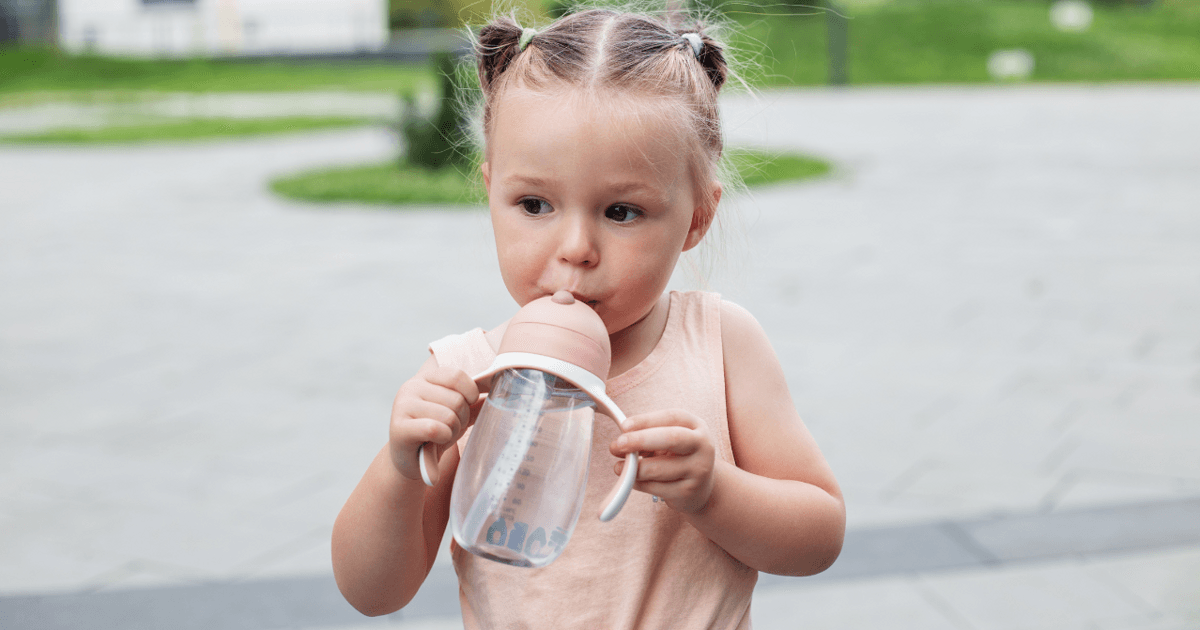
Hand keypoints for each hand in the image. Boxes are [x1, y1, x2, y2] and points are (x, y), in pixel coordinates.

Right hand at [388, 366, 480, 485]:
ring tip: (440, 436)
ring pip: (448, 415)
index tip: (466, 407)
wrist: (412, 462)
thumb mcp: (456, 412)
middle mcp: (410, 386)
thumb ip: (474, 400)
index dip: (470, 394)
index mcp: (425, 377)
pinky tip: (433, 443)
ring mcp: (402, 406)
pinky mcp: (399, 428)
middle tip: (448, 429)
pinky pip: (435, 429)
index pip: (458, 375)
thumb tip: (503, 389)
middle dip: (461, 419)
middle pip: (456, 399)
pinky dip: (441, 438)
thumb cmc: (437, 433)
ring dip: (451, 431)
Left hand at [610, 410, 715, 514]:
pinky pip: (655, 488)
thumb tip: (619, 444)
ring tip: (618, 467)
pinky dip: (637, 483)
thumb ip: (648, 437)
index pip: (673, 417)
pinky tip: (631, 479)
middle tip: (618, 444)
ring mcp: (698, 470)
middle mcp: (702, 446)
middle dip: (640, 440)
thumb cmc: (678, 457)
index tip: (624, 425)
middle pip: (671, 438)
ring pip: (658, 469)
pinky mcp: (688, 492)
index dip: (646, 420)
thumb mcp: (669, 441)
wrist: (701, 487)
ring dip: (633, 468)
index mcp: (697, 426)